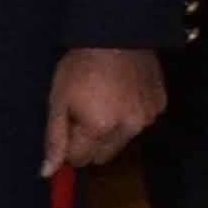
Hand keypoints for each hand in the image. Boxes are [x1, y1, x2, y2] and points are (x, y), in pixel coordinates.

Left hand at [44, 44, 160, 176]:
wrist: (117, 34)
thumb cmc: (80, 66)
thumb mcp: (58, 101)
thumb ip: (54, 139)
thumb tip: (47, 172)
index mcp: (99, 128)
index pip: (79, 159)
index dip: (68, 144)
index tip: (67, 122)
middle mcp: (128, 128)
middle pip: (103, 156)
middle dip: (91, 142)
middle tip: (84, 112)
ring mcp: (148, 117)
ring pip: (123, 140)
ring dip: (112, 129)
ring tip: (105, 99)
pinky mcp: (160, 104)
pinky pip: (140, 122)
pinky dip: (130, 114)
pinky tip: (123, 92)